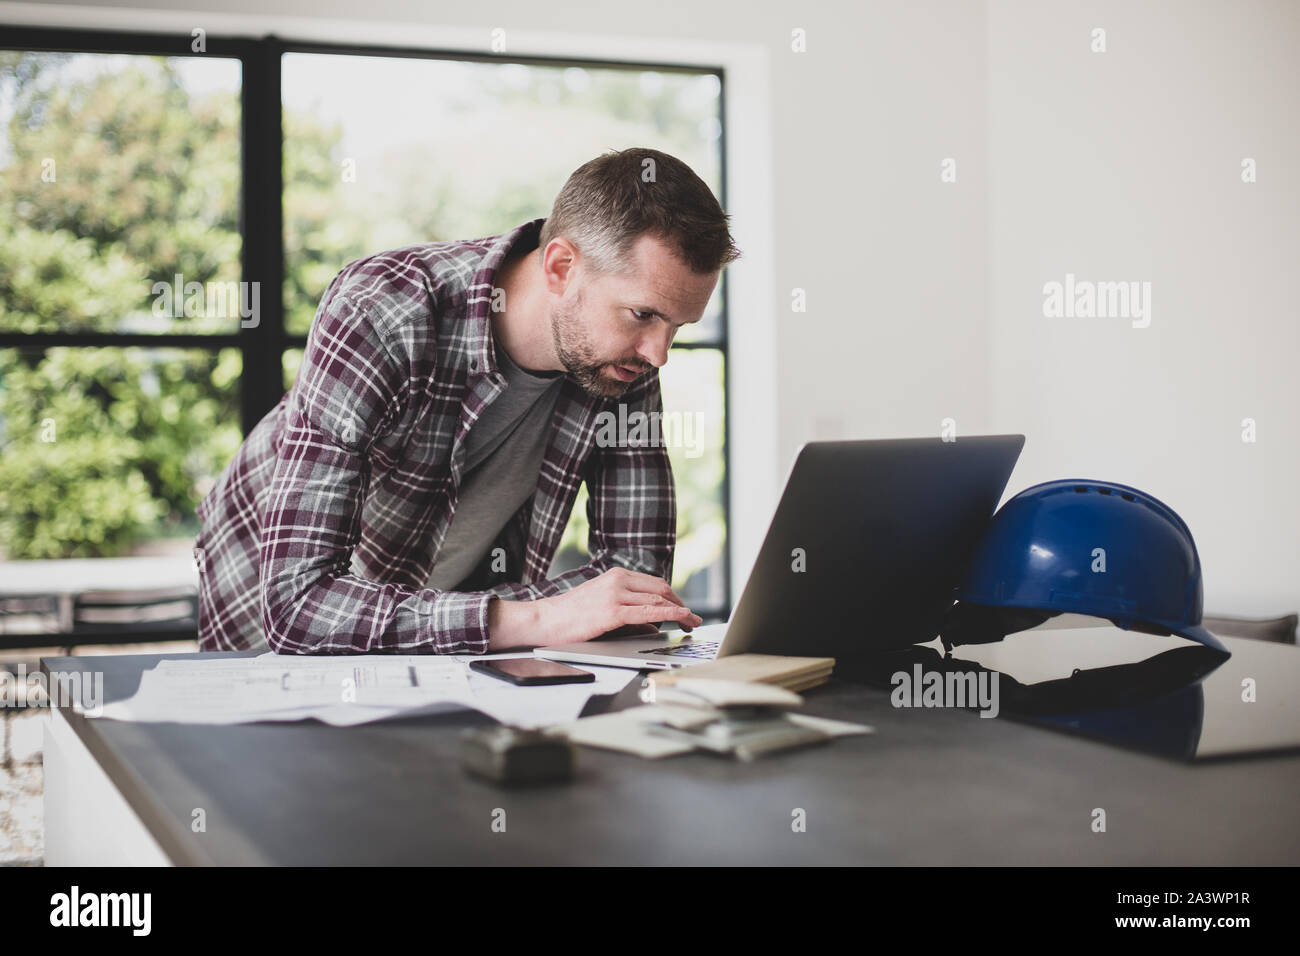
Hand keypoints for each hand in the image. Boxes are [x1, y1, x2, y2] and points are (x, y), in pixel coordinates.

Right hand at [487, 568, 701, 649]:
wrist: (543, 620)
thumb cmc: (569, 616)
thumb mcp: (602, 607)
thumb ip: (629, 612)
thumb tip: (652, 623)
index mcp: (615, 576)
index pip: (653, 583)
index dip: (674, 597)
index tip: (685, 609)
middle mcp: (617, 580)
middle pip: (661, 589)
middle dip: (681, 604)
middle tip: (694, 618)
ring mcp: (615, 594)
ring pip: (658, 599)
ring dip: (681, 611)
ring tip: (692, 623)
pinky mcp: (612, 611)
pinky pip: (648, 612)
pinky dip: (669, 614)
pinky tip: (680, 619)